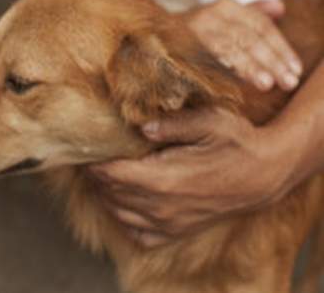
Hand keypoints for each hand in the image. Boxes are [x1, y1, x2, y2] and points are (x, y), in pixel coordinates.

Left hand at [88, 109, 296, 247]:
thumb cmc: (237, 141)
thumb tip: (139, 126)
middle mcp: (162, 207)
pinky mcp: (178, 231)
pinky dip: (125, 218)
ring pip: (119, 214)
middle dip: (95, 174)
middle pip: (110, 193)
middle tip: (92, 152)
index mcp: (164, 179)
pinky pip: (139, 233)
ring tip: (104, 172)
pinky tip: (126, 199)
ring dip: (106, 194)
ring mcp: (170, 222)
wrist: (266, 174)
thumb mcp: (208, 121)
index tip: (87, 145)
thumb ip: (170, 123)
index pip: (110, 175)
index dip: (93, 160)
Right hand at [185, 0, 301, 90]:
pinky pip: (201, 59)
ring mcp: (190, 30)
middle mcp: (207, 14)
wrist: (144, 31)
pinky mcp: (175, 46)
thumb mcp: (221, 17)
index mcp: (223, 7)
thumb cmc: (191, 31)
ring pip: (227, 47)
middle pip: (247, 37)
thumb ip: (251, 13)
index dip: (280, 48)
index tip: (295, 69)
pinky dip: (219, 71)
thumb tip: (280, 8)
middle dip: (270, 60)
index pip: (260, 26)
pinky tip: (234, 85)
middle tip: (287, 82)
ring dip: (248, 66)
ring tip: (266, 84)